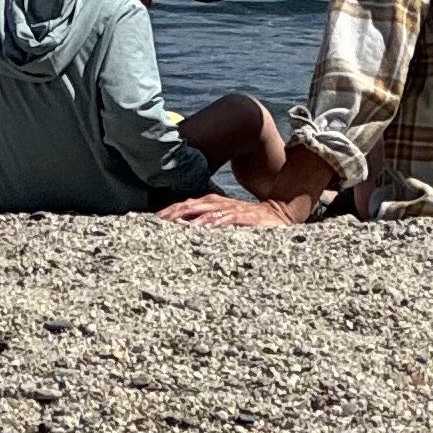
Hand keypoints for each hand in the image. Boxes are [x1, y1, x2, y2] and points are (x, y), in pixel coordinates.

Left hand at [154, 191, 309, 229]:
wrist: (279, 213)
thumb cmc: (249, 220)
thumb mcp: (226, 219)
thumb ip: (208, 223)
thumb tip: (186, 228)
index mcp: (212, 204)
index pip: (186, 205)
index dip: (170, 211)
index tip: (153, 220)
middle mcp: (219, 204)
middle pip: (192, 206)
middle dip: (174, 212)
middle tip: (158, 221)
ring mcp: (232, 209)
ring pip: (207, 210)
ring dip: (191, 216)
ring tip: (176, 224)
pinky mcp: (246, 217)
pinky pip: (229, 219)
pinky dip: (216, 222)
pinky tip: (206, 227)